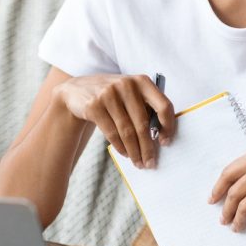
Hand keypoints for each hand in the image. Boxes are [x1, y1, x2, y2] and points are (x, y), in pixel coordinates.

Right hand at [54, 74, 174, 168]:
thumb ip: (146, 108)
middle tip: (151, 163)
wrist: (77, 90)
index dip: (168, 126)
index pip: (163, 105)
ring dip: (134, 151)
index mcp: (142, 81)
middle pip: (143, 123)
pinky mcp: (94, 106)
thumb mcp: (130, 94)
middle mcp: (127, 85)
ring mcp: (109, 94)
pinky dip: (120, 147)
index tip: (165, 142)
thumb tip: (159, 138)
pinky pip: (112, 133)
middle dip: (148, 147)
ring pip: (127, 131)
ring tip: (139, 162)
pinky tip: (125, 154)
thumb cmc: (113, 96)